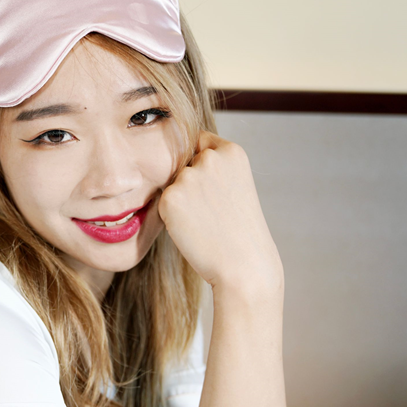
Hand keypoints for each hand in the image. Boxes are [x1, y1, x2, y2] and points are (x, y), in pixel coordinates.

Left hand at [157, 130, 283, 294]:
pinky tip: (192, 229)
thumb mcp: (237, 185)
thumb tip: (181, 164)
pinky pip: (162, 202)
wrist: (243, 264)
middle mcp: (209, 158)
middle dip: (189, 182)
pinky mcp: (170, 197)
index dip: (198, 162)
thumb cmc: (240, 231)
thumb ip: (214, 168)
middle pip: (182, 162)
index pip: (200, 142)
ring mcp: (188, 176)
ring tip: (204, 222)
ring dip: (180, 200)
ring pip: (171, 183)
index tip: (208, 185)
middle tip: (209, 211)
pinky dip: (172, 216)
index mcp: (232, 151)